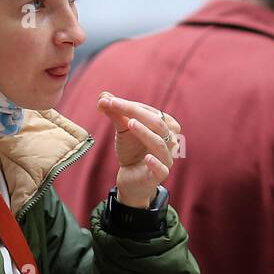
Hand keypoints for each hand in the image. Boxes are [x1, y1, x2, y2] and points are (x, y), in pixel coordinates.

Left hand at [96, 92, 179, 207]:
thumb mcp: (123, 130)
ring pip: (160, 144)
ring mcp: (166, 158)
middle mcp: (170, 141)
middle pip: (158, 124)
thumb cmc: (132, 150)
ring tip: (130, 123)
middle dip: (136, 113)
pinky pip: (162, 168)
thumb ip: (116, 113)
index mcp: (166, 127)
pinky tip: (147, 158)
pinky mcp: (160, 175)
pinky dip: (155, 163)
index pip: (151, 112)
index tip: (109, 100)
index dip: (131, 106)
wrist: (131, 177)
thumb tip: (103, 97)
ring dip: (145, 133)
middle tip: (115, 105)